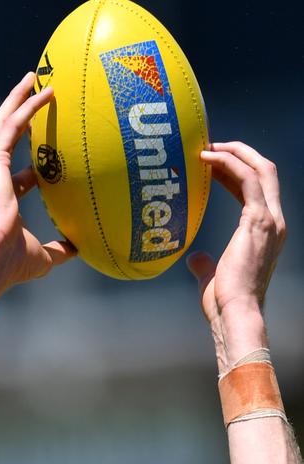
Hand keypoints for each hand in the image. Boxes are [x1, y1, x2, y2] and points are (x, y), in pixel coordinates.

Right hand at [0, 72, 75, 306]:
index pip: (13, 177)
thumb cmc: (10, 263)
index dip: (31, 169)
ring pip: (2, 123)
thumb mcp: (43, 257)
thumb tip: (81, 249)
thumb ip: (60, 250)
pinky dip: (26, 107)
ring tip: (33, 79)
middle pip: (2, 139)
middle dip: (16, 115)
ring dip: (18, 100)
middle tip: (31, 96)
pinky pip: (10, 126)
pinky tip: (43, 93)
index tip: (48, 159)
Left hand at [187, 142, 285, 371]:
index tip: (212, 163)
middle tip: (210, 145)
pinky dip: (230, 164)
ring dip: (234, 153)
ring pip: (259, 169)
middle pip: (264, 171)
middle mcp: (274, 222)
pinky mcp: (258, 220)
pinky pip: (248, 179)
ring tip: (207, 146)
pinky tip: (207, 158)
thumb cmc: (223, 303)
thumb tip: (194, 258)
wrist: (235, 313)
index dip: (236, 171)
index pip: (256, 189)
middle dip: (239, 153)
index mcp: (267, 233)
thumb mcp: (213, 278)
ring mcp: (269, 219)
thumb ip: (206, 265)